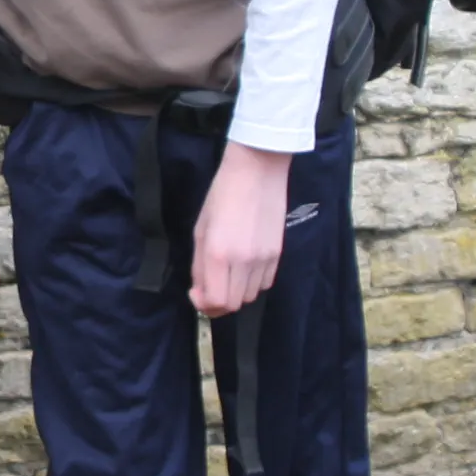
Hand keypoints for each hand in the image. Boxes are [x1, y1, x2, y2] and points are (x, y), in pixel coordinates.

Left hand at [190, 140, 293, 318]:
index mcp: (218, 253)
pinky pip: (266, 283)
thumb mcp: (201, 229)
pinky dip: (253, 283)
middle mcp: (243, 261)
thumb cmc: (222, 195)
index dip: (203, 305)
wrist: (257, 170)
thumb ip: (199, 264)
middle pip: (234, 304)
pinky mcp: (278, 254)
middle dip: (218, 302)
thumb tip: (200, 291)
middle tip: (209, 289)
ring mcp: (264, 259)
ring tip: (228, 274)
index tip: (196, 294)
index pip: (216, 300)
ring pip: (251, 296)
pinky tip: (246, 267)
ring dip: (236, 292)